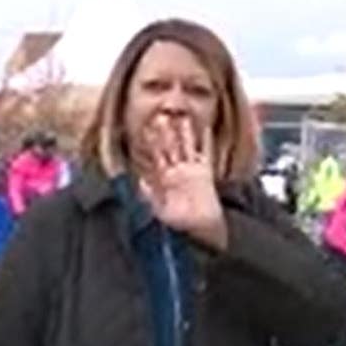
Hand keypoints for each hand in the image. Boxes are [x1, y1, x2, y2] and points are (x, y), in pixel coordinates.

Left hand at [138, 116, 227, 250]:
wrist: (199, 228)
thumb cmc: (178, 222)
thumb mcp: (158, 209)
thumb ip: (148, 195)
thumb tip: (139, 181)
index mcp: (162, 179)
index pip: (153, 158)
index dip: (148, 145)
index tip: (141, 131)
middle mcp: (175, 172)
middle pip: (169, 148)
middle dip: (164, 134)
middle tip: (159, 117)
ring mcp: (191, 170)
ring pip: (186, 147)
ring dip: (183, 133)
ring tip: (181, 117)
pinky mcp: (205, 173)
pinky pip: (206, 153)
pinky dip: (206, 142)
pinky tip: (206, 129)